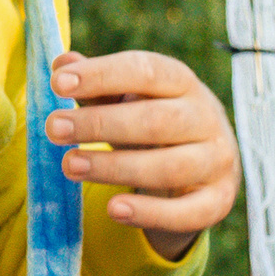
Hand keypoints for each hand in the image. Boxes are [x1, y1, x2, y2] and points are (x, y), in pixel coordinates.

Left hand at [48, 50, 239, 259]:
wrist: (205, 163)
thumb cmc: (153, 122)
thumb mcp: (126, 98)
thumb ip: (97, 84)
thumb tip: (63, 62)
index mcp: (183, 83)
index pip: (146, 71)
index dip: (102, 75)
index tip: (58, 84)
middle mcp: (207, 118)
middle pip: (156, 121)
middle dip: (100, 125)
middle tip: (54, 130)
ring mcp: (217, 161)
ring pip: (170, 168)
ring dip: (115, 168)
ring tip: (70, 166)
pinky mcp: (219, 200)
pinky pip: (188, 212)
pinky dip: (150, 213)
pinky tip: (113, 209)